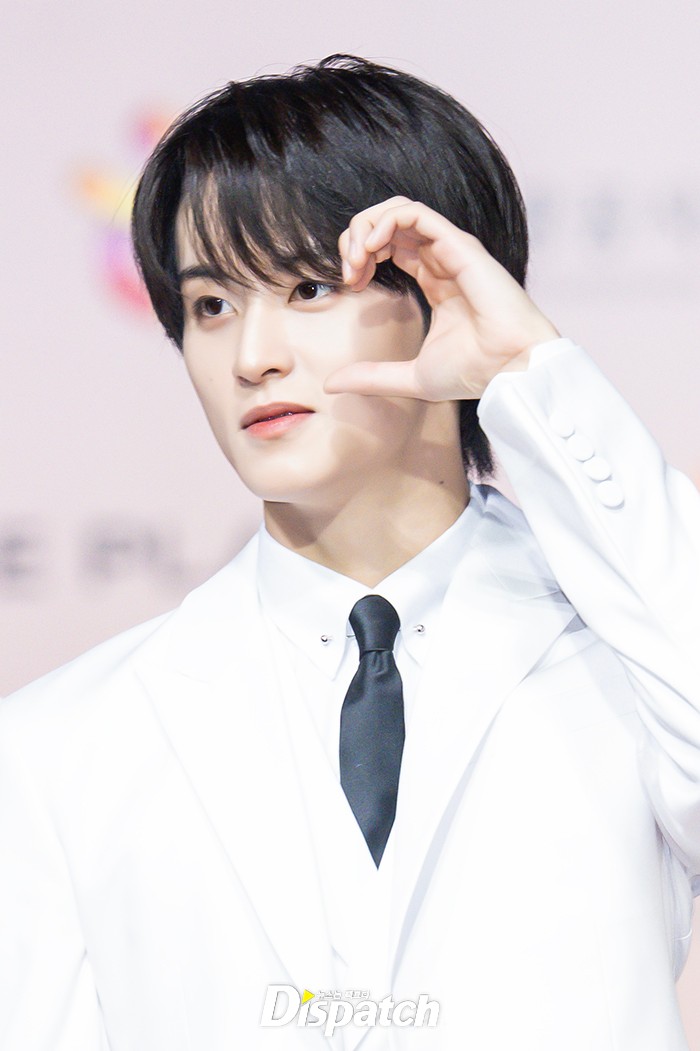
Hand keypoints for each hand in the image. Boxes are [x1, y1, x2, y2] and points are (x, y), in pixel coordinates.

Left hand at [325, 197, 558, 400]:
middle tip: (349, 271)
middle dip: (357, 239)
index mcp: (434, 281)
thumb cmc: (473, 372)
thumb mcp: (409, 377)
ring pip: (398, 210)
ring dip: (367, 227)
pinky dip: (385, 222)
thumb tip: (330, 384)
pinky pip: (414, 213)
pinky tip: (372, 249)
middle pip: (388, 223)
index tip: (353, 286)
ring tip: (357, 259)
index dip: (361, 257)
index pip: (389, 246)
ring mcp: (450, 249)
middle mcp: (442, 260)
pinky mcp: (458, 245)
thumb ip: (371, 377)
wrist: (509, 369)